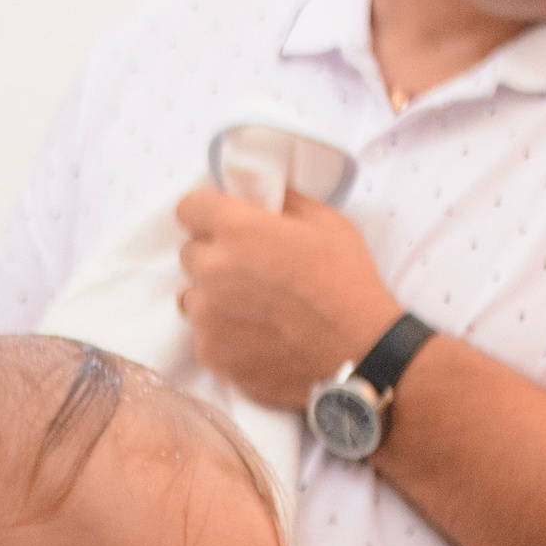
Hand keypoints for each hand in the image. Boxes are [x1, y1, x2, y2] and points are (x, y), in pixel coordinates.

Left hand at [175, 190, 399, 410]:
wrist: (357, 352)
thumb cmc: (347, 281)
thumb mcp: (326, 222)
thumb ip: (283, 201)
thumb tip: (260, 192)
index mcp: (237, 229)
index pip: (188, 207)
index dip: (207, 214)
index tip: (224, 225)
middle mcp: (212, 270)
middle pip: (190, 254)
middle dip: (214, 256)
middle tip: (250, 271)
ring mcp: (206, 316)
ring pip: (193, 297)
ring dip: (213, 297)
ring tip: (253, 309)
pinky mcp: (210, 353)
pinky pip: (203, 334)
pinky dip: (222, 334)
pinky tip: (255, 337)